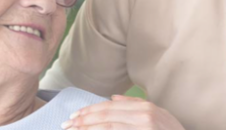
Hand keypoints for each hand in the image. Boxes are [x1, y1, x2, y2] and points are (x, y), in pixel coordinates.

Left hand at [61, 95, 185, 129]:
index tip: (74, 116)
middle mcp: (144, 116)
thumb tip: (112, 98)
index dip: (89, 111)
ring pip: (108, 128)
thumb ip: (135, 104)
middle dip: (83, 121)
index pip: (110, 107)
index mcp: (145, 107)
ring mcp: (144, 129)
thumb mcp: (158, 114)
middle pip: (106, 117)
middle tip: (67, 125)